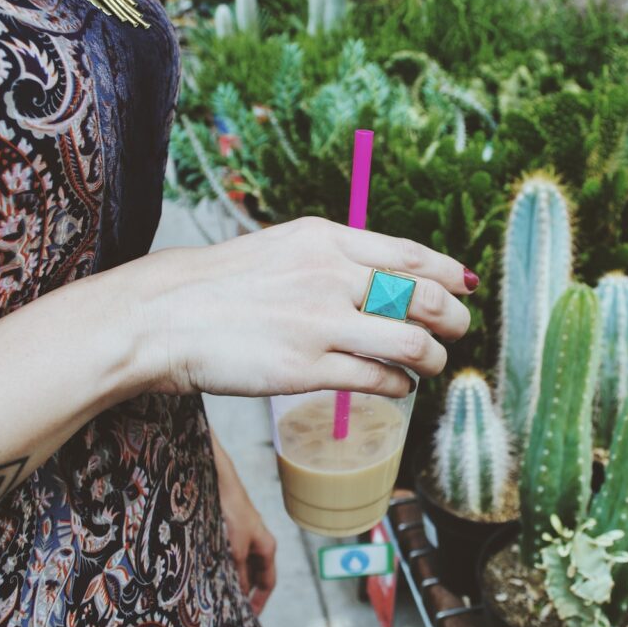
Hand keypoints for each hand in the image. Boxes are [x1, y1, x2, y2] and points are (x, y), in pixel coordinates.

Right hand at [130, 217, 475, 396]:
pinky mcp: (306, 369)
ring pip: (412, 343)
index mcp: (326, 239)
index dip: (448, 273)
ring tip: (430, 367)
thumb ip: (334, 257)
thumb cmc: (221, 284)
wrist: (162, 316)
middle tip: (457, 332)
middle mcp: (330, 275)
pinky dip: (401, 386)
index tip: (465, 286)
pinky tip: (399, 387)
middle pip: (424, 297)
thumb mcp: (282, 247)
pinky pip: (378, 379)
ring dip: (434, 358)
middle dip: (454, 319)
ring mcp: (320, 323)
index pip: (410, 254)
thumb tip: (386, 277)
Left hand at [212, 434, 276, 614]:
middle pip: (255, 575)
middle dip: (245, 592)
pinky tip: (211, 573)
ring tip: (219, 594)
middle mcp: (258, 543)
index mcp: (267, 547)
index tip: (250, 618)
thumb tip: (239, 592)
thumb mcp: (236, 547)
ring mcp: (244, 537)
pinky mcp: (230, 531)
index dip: (260, 601)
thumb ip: (239, 571)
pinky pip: (230, 556)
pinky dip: (224, 567)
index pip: (268, 582)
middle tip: (232, 610)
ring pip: (241, 566)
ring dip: (233, 579)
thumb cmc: (232, 511)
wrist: (219, 481)